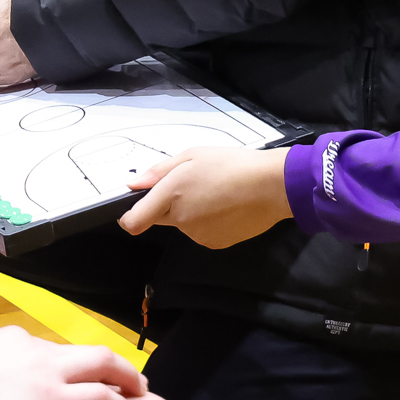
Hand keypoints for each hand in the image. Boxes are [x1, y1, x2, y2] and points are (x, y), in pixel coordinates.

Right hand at [0, 325, 148, 399]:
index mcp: (17, 340)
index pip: (56, 350)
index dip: (76, 364)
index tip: (85, 374)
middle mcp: (39, 349)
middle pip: (91, 351)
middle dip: (117, 364)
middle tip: (134, 379)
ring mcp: (49, 372)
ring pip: (104, 365)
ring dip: (127, 379)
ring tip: (141, 393)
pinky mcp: (53, 398)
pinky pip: (99, 397)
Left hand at [119, 145, 294, 248]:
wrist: (271, 186)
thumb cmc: (232, 164)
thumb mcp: (193, 156)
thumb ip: (159, 171)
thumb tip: (134, 184)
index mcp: (171, 195)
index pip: (134, 221)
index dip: (128, 217)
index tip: (133, 209)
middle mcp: (181, 220)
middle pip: (162, 217)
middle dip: (169, 204)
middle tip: (194, 184)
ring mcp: (198, 235)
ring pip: (184, 223)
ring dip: (192, 212)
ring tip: (217, 192)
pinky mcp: (215, 244)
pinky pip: (202, 232)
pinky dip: (209, 221)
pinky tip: (226, 206)